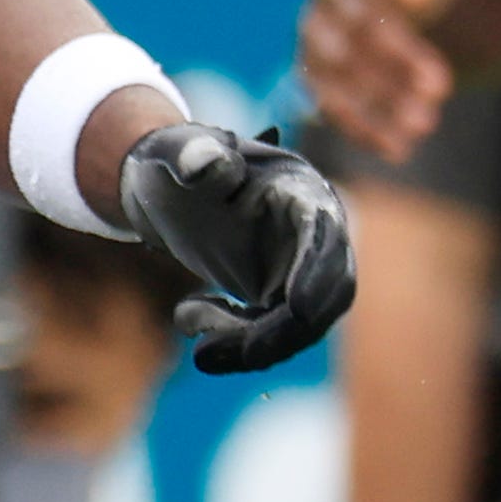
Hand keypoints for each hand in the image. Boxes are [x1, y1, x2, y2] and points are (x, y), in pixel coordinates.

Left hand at [116, 118, 357, 372]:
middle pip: (329, 293)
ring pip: (300, 325)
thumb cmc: (179, 160)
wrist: (171, 186)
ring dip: (249, 344)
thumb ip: (193, 154)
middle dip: (282, 331)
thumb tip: (207, 163)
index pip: (324, 235)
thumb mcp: (177, 151)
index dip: (316, 271)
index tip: (298, 308)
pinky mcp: (280, 297)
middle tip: (215, 350)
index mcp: (301, 190)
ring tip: (186, 319)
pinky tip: (187, 315)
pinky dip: (234, 341)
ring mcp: (301, 268)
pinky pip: (271, 334)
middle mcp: (316, 233)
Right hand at [299, 0, 476, 160]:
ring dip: (379, 102)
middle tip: (442, 86)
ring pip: (340, 75)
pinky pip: (332, 107)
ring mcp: (316, 44)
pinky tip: (399, 147)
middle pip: (357, 32)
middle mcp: (324, 3)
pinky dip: (363, 128)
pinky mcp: (318, 79)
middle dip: (397, 61)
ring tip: (425, 123)